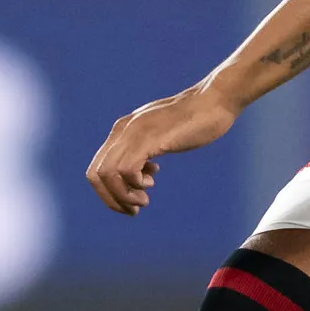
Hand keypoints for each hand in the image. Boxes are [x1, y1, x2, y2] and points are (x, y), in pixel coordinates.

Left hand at [85, 87, 237, 214]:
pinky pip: (127, 170)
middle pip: (95, 174)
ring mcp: (135, 133)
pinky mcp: (150, 139)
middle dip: (111, 199)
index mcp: (122, 129)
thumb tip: (143, 172)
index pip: (97, 167)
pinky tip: (150, 184)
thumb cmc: (194, 120)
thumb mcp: (161, 134)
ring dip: (123, 196)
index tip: (130, 201)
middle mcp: (122, 130)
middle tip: (134, 209)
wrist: (214, 100)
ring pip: (108, 174)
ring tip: (143, 202)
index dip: (107, 192)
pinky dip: (135, 185)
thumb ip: (146, 148)